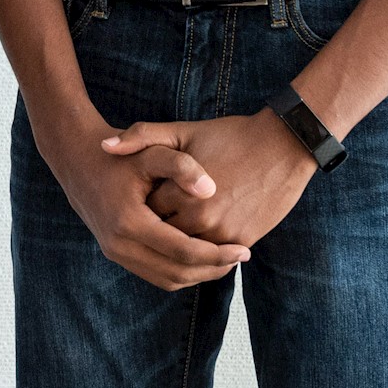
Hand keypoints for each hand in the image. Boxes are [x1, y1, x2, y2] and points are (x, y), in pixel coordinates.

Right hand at [37, 109, 250, 291]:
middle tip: (240, 257)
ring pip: (167, 279)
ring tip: (225, 260)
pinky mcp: (115, 254)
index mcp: (129, 222)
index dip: (217, 255)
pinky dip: (181, 272)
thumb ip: (182, 166)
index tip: (244, 250)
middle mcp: (119, 244)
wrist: (78, 159)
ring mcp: (115, 252)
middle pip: (177, 273)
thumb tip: (211, 190)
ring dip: (199, 274)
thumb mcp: (151, 151)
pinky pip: (155, 274)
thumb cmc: (120, 154)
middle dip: (213, 269)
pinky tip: (200, 257)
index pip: (183, 252)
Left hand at [105, 110, 316, 248]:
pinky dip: (201, 249)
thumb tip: (104, 147)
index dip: (139, 203)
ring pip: (187, 250)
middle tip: (147, 215)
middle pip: (163, 234)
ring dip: (178, 241)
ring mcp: (224, 235)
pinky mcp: (243, 242)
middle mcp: (201, 219)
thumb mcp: (182, 130)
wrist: (282, 147)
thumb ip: (141, 136)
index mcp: (181, 193)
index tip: (136, 195)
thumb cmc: (228, 136)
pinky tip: (193, 234)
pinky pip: (213, 257)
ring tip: (169, 225)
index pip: (145, 210)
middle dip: (154, 225)